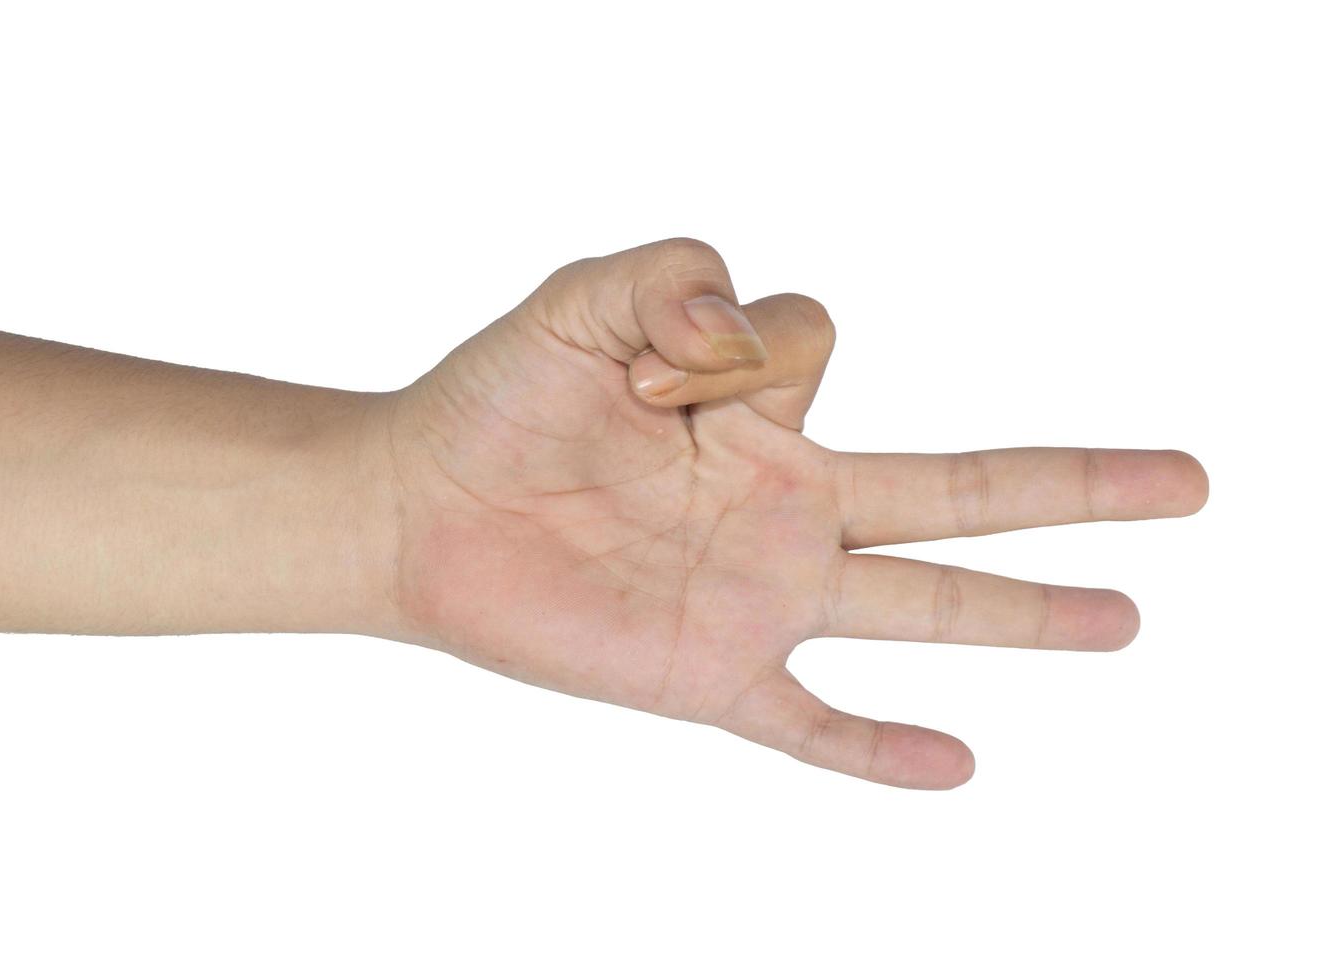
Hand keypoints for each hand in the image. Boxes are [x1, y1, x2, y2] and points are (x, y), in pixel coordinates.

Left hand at [383, 239, 1207, 788]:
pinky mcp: (710, 671)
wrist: (416, 510)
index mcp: (758, 410)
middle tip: (1185, 481)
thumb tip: (734, 329)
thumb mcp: (579, 300)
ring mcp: (759, 592)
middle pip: (958, 489)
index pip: (820, 338)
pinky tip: (953, 767)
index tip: (642, 359)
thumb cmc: (498, 400)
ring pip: (922, 605)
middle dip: (1074, 486)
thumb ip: (669, 276)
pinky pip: (810, 723)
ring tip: (1126, 618)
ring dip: (1025, 613)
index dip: (731, 332)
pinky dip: (875, 749)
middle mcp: (784, 501)